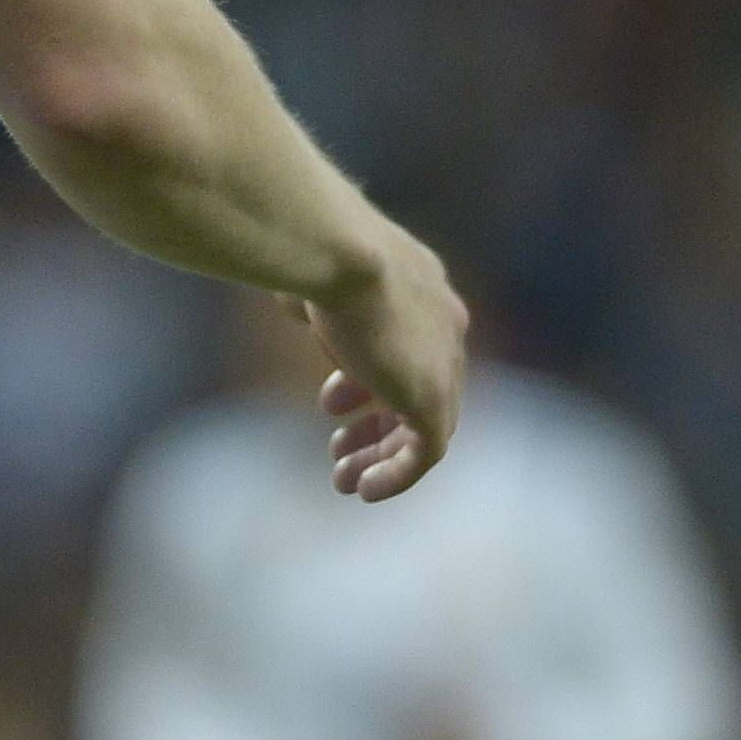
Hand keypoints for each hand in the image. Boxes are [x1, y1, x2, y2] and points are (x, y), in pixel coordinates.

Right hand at [307, 230, 466, 501]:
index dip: (366, 381)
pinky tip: (366, 490)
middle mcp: (444, 324)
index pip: (408, 347)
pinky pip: (426, 451)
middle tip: (338, 445)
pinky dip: (396, 474)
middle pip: (419, 387)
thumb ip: (317, 294)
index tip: (330, 404)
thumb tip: (296, 301)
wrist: (338, 251)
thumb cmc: (313, 250)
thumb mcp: (317, 270)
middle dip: (376, 423)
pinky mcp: (434, 398)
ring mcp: (444, 363)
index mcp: (423, 289)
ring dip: (382, 454)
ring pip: (425, 424)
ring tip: (344, 479)